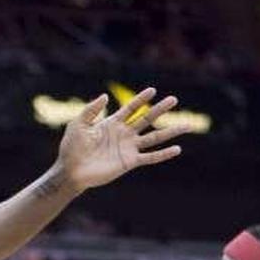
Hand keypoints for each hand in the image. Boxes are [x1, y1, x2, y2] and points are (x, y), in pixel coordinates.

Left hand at [56, 88, 189, 192]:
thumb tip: (105, 96)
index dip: (141, 99)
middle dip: (159, 109)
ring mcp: (128, 148)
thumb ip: (91, 110)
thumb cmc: (72, 147)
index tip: (153, 89)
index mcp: (111, 123)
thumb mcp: (78, 124)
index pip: (130, 108)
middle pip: (146, 119)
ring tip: (187, 125)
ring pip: (154, 137)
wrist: (72, 170)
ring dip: (170, 132)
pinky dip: (163, 154)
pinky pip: (150, 157)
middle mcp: (123, 134)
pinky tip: (177, 149)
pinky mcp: (130, 162)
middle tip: (174, 99)